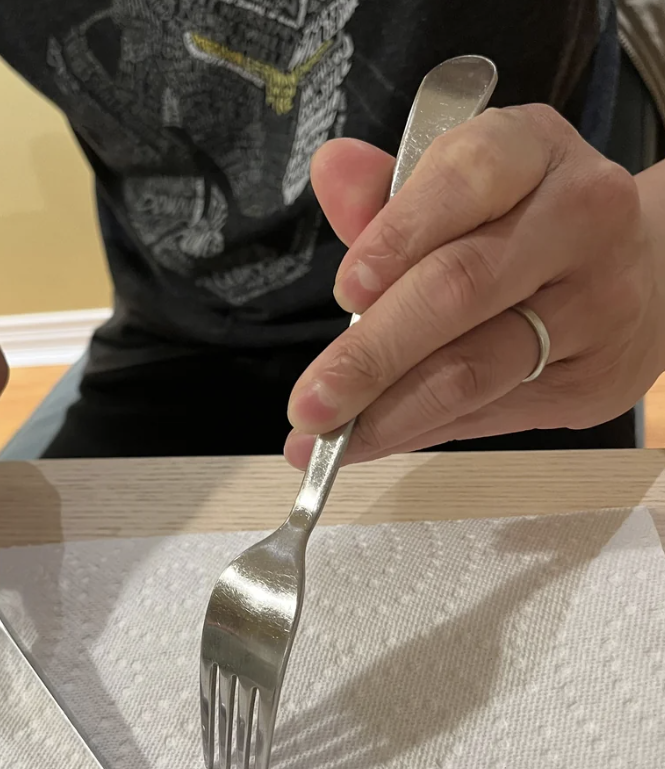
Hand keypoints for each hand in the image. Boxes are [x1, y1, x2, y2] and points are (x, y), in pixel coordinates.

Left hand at [285, 105, 662, 466]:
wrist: (638, 271)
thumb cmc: (522, 222)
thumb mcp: (461, 185)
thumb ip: (390, 191)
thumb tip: (332, 171)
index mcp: (535, 152)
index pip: (465, 180)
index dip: (398, 236)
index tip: (345, 291)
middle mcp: (580, 222)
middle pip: (461, 290)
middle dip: (372, 355)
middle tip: (310, 403)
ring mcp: (596, 307)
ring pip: (476, 368)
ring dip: (389, 414)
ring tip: (326, 441)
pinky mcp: (592, 380)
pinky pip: (490, 415)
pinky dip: (421, 431)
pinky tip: (374, 440)